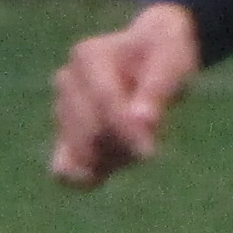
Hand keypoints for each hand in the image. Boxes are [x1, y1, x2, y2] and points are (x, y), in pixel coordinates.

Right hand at [51, 3, 203, 187]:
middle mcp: (67, 81)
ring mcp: (62, 110)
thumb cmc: (162, 56)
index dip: (126, 130)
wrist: (149, 60)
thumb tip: (143, 122)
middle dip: (123, 145)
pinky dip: (85, 176)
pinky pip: (62, 167)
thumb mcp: (171, 64)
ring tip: (136, 142)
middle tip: (151, 144)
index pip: (103, 100)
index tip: (151, 153)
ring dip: (113, 158)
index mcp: (88, 56)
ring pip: (80, 152)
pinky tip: (106, 173)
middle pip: (90, 131)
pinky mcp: (65, 137)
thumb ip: (157, 91)